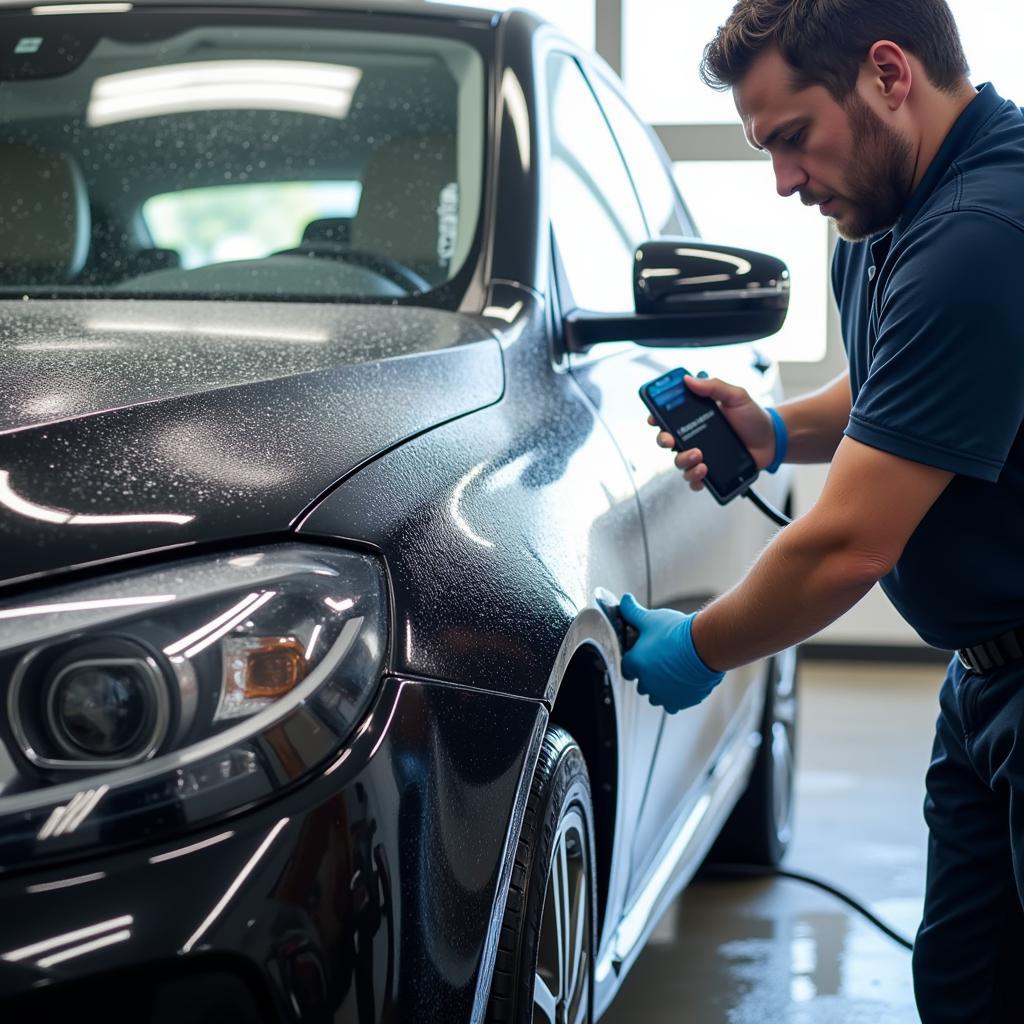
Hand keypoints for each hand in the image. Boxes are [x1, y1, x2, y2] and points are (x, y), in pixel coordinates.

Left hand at [618, 594, 723, 712]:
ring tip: (672, 673)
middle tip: (661, 662)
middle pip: (641, 684)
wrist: (706, 646)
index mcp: (636, 664)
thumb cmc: (678, 633)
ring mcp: (664, 694)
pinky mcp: (681, 701)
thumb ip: (633, 612)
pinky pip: (673, 704)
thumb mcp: (651, 618)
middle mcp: (647, 683)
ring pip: (656, 697)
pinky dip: (676, 696)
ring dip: (660, 688)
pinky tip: (683, 682)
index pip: (626, 668)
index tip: (643, 656)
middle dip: (647, 675)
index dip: (634, 661)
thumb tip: (624, 601)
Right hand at [649, 374, 775, 490]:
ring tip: (700, 457)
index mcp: (695, 418)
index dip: (656, 418)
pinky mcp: (711, 472)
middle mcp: (694, 437)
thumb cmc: (753, 417)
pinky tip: (703, 473)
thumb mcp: (736, 396)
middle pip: (667, 442)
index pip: (668, 418)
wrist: (771, 440)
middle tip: (672, 441)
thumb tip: (689, 379)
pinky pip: (695, 480)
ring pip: (679, 463)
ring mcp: (701, 456)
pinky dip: (695, 479)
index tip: (654, 419)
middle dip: (664, 441)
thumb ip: (714, 387)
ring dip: (683, 461)